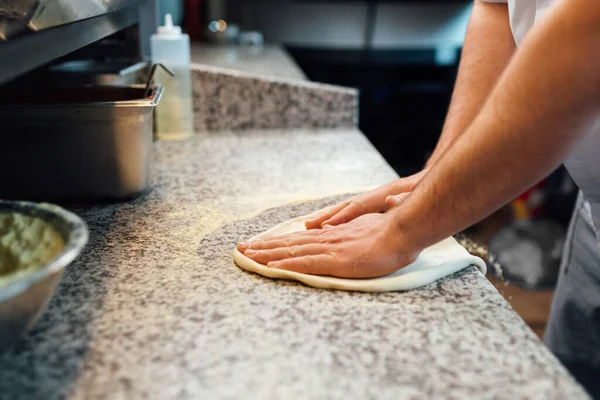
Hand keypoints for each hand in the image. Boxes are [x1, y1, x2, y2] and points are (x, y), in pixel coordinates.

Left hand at [238, 213, 419, 277]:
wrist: (402, 231)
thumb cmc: (390, 231)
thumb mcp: (365, 230)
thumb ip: (348, 233)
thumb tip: (333, 234)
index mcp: (332, 235)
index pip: (298, 239)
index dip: (277, 242)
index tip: (259, 244)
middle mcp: (326, 239)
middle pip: (288, 243)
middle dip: (263, 247)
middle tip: (241, 249)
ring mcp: (329, 249)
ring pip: (290, 251)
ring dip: (266, 254)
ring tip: (246, 256)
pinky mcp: (335, 260)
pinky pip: (305, 263)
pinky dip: (284, 264)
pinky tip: (270, 266)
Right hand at [304, 169, 427, 228]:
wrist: (433, 176)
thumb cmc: (428, 189)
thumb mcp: (421, 193)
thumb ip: (406, 198)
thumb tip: (392, 200)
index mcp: (385, 194)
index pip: (359, 206)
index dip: (343, 216)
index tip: (326, 226)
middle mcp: (376, 195)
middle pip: (347, 205)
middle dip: (327, 215)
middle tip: (307, 226)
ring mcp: (375, 199)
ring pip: (347, 208)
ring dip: (328, 216)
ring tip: (309, 226)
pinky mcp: (377, 204)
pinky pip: (352, 212)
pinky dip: (339, 218)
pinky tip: (328, 227)